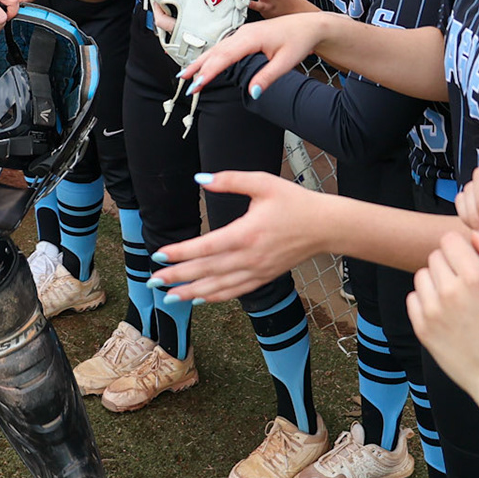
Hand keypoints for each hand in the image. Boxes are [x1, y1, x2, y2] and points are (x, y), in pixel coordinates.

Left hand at [150, 171, 332, 301]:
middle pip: (207, 271)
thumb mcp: (263, 182)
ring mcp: (257, 271)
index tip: (159, 255)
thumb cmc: (294, 202)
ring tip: (168, 296)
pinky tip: (199, 299)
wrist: (325, 226)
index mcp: (247, 233)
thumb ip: (230, 180)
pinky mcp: (264, 278)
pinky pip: (234, 292)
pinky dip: (214, 297)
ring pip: (218, 287)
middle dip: (177, 277)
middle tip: (153, 280)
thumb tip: (201, 178)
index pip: (206, 247)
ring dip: (191, 292)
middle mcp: (249, 257)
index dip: (181, 253)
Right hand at [181, 12, 330, 97]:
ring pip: (218, 48)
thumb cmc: (299, 40)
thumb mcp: (286, 62)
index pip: (224, 57)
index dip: (209, 71)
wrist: (309, 25)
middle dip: (198, 67)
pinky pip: (224, 46)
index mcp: (251, 38)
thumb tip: (252, 93)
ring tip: (187, 74)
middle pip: (216, 51)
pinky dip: (212, 57)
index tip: (197, 84)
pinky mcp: (245, 36)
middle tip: (184, 82)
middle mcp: (243, 33)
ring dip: (202, 62)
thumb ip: (267, 77)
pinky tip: (206, 64)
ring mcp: (243, 33)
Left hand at [408, 231, 478, 414]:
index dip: (461, 248)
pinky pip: (413, 298)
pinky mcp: (422, 328)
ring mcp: (432, 311)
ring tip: (457, 299)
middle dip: (450, 264)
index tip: (470, 261)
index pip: (449, 240)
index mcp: (475, 278)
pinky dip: (426, 301)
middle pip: (435, 256)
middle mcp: (449, 291)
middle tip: (467, 284)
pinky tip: (446, 313)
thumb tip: (476, 237)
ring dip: (436, 281)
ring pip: (422, 275)